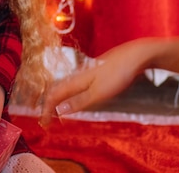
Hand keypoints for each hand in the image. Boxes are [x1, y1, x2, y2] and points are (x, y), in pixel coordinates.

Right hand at [39, 39, 161, 125]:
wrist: (134, 55)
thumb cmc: (117, 74)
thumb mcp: (99, 92)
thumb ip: (79, 101)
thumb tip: (59, 111)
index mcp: (75, 81)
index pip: (53, 96)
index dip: (46, 110)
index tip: (44, 124)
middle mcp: (77, 76)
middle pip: (56, 90)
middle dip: (49, 105)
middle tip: (46, 121)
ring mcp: (86, 73)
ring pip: (65, 87)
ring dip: (58, 101)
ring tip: (56, 113)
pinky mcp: (95, 73)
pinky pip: (75, 86)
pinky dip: (69, 96)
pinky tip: (75, 100)